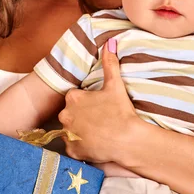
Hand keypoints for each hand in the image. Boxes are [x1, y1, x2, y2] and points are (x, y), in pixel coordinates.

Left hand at [58, 39, 141, 163]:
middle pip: (70, 114)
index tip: (98, 106)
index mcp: (73, 98)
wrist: (127, 139)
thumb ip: (110, 63)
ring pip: (71, 131)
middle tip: (99, 119)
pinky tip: (95, 144)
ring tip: (98, 133)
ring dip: (80, 131)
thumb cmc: (121, 111)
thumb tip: (110, 42)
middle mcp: (65, 116)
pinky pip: (74, 147)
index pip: (74, 97)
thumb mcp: (115, 85)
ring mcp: (68, 135)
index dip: (86, 101)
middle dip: (81, 116)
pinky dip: (82, 146)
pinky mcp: (72, 151)